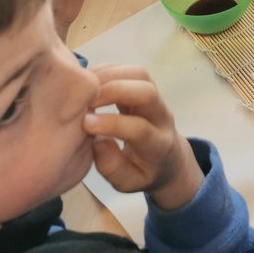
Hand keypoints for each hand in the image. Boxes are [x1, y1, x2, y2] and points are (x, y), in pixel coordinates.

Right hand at [84, 64, 204, 210]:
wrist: (169, 159)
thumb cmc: (144, 172)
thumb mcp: (128, 182)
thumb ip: (112, 166)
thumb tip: (96, 141)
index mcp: (158, 145)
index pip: (139, 128)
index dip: (112, 124)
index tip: (85, 124)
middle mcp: (161, 116)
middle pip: (147, 91)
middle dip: (115, 90)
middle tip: (86, 100)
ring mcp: (156, 98)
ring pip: (140, 75)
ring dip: (110, 75)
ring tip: (84, 88)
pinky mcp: (146, 87)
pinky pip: (131, 70)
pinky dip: (108, 70)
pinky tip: (89, 81)